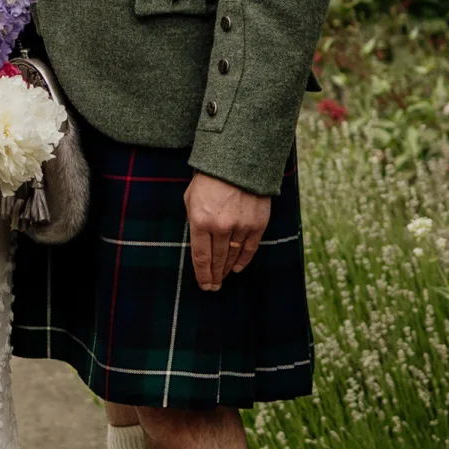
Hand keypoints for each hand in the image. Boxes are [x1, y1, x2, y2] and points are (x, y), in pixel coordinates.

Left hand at [184, 173, 270, 292]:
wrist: (238, 161)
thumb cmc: (210, 178)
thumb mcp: (191, 197)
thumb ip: (193, 221)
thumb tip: (199, 243)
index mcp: (200, 221)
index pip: (201, 256)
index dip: (202, 274)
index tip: (204, 285)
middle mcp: (220, 227)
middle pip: (217, 259)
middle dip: (214, 276)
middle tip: (213, 287)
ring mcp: (240, 226)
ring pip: (233, 255)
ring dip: (227, 269)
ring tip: (223, 278)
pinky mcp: (257, 223)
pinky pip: (250, 248)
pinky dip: (243, 260)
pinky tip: (238, 268)